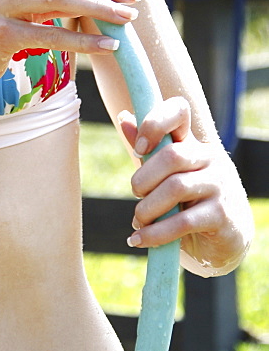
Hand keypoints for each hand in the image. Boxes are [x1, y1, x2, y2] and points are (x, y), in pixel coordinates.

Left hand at [120, 99, 252, 273]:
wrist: (227, 236)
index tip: (139, 148)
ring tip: (138, 221)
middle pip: (172, 155)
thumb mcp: (166, 173)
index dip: (154, 122)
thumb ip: (147, 148)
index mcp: (193, 143)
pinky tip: (140, 239)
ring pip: (176, 187)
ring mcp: (219, 186)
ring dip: (147, 208)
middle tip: (137, 194)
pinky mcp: (222, 216)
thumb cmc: (190, 199)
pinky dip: (155, 233)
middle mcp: (210, 158)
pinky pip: (182, 222)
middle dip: (143, 178)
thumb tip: (124, 117)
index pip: (178, 111)